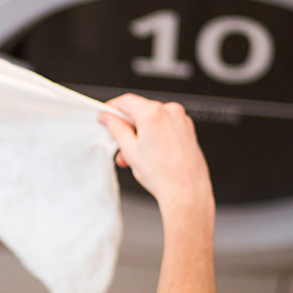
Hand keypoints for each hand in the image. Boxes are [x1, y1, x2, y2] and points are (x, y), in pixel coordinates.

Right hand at [98, 94, 212, 214]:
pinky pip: (164, 127)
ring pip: (152, 121)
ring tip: (135, 157)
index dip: (112, 108)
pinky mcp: (187, 130)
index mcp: (154, 113)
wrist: (186, 191)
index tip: (106, 115)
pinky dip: (154, 137)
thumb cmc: (164, 175)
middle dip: (127, 128)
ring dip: (140, 135)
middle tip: (119, 145)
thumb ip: (116, 128)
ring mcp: (181, 120)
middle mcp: (170, 111)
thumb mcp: (129, 150)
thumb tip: (108, 118)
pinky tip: (150, 155)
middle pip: (140, 111)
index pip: (126, 101)